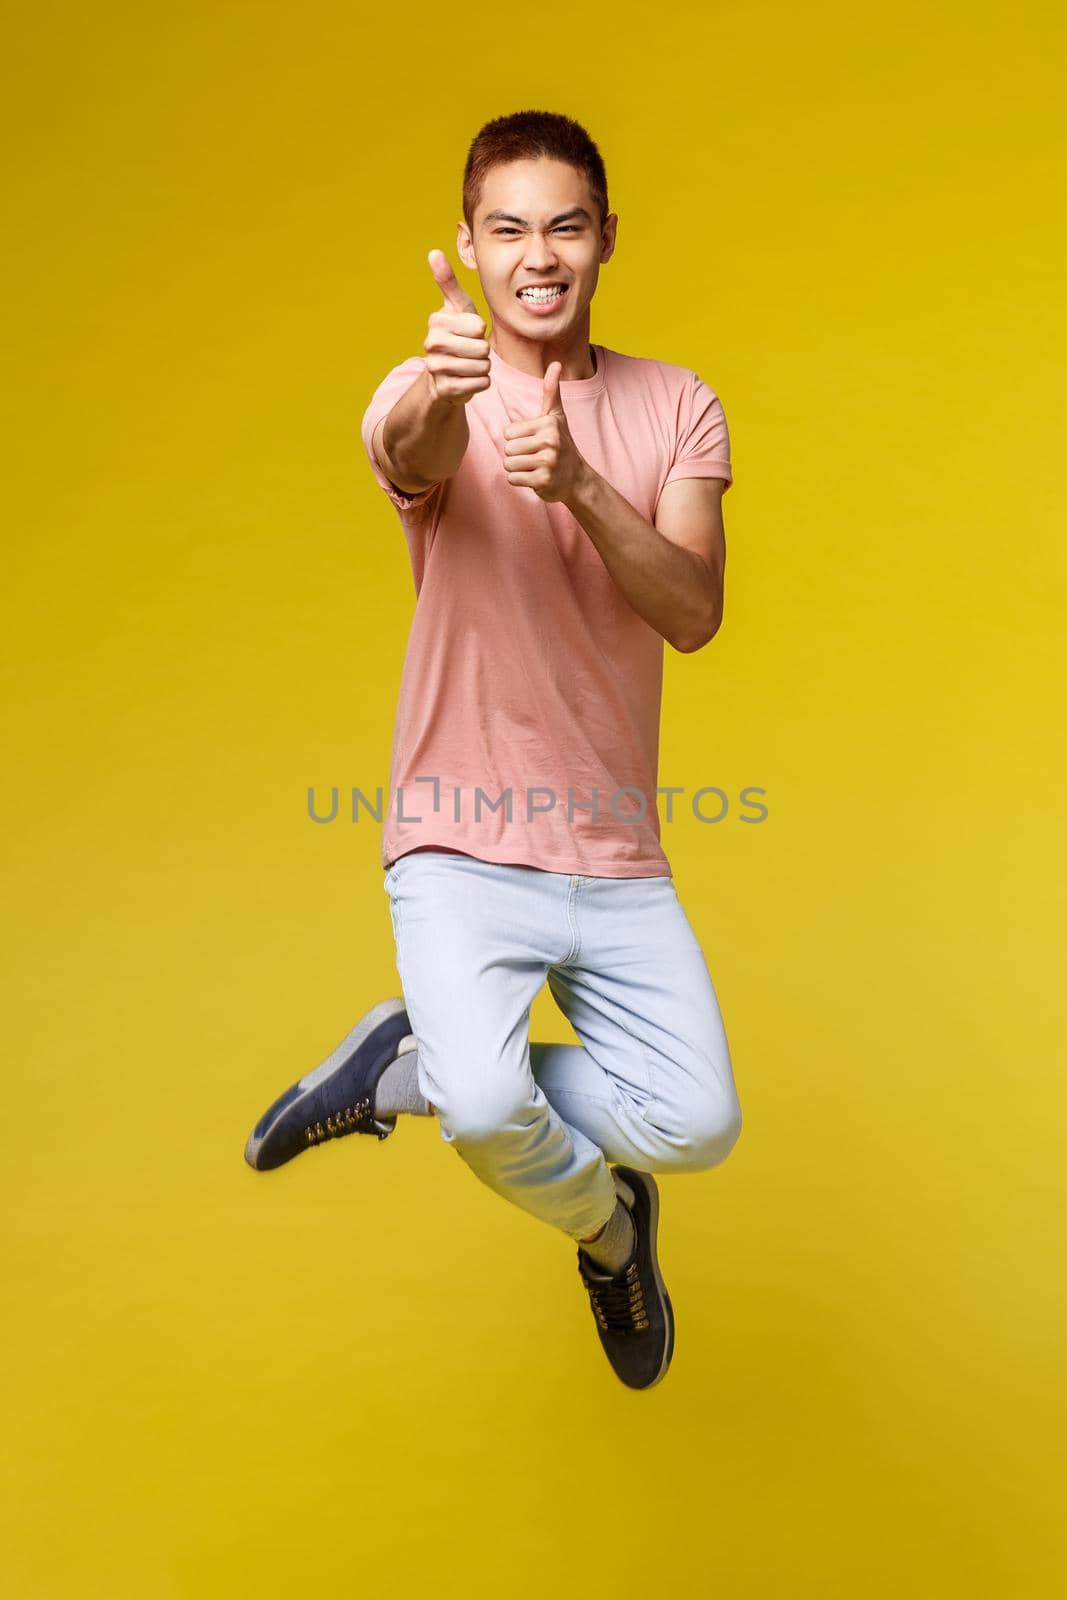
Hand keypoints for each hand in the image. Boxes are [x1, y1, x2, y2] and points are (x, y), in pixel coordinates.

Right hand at [423, 249, 490, 406]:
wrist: (443, 376)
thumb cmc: (456, 335)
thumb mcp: (456, 308)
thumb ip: (447, 281)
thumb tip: (433, 252)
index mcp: (436, 320)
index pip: (478, 326)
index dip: (480, 331)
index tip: (468, 333)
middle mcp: (431, 343)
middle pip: (482, 348)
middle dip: (483, 352)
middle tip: (470, 351)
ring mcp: (436, 368)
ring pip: (483, 367)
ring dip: (483, 368)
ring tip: (469, 365)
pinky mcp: (445, 389)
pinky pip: (480, 384)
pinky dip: (481, 383)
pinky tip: (468, 379)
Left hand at [501, 363, 586, 502]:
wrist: (576, 478)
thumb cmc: (562, 444)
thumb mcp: (557, 416)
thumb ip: (552, 391)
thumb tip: (556, 363)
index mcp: (548, 423)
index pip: (508, 432)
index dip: (517, 439)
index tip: (534, 442)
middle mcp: (550, 441)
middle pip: (508, 448)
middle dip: (516, 455)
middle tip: (534, 456)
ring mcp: (548, 461)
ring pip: (509, 464)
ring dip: (517, 468)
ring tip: (534, 466)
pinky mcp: (543, 480)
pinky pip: (513, 478)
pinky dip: (520, 480)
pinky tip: (534, 477)